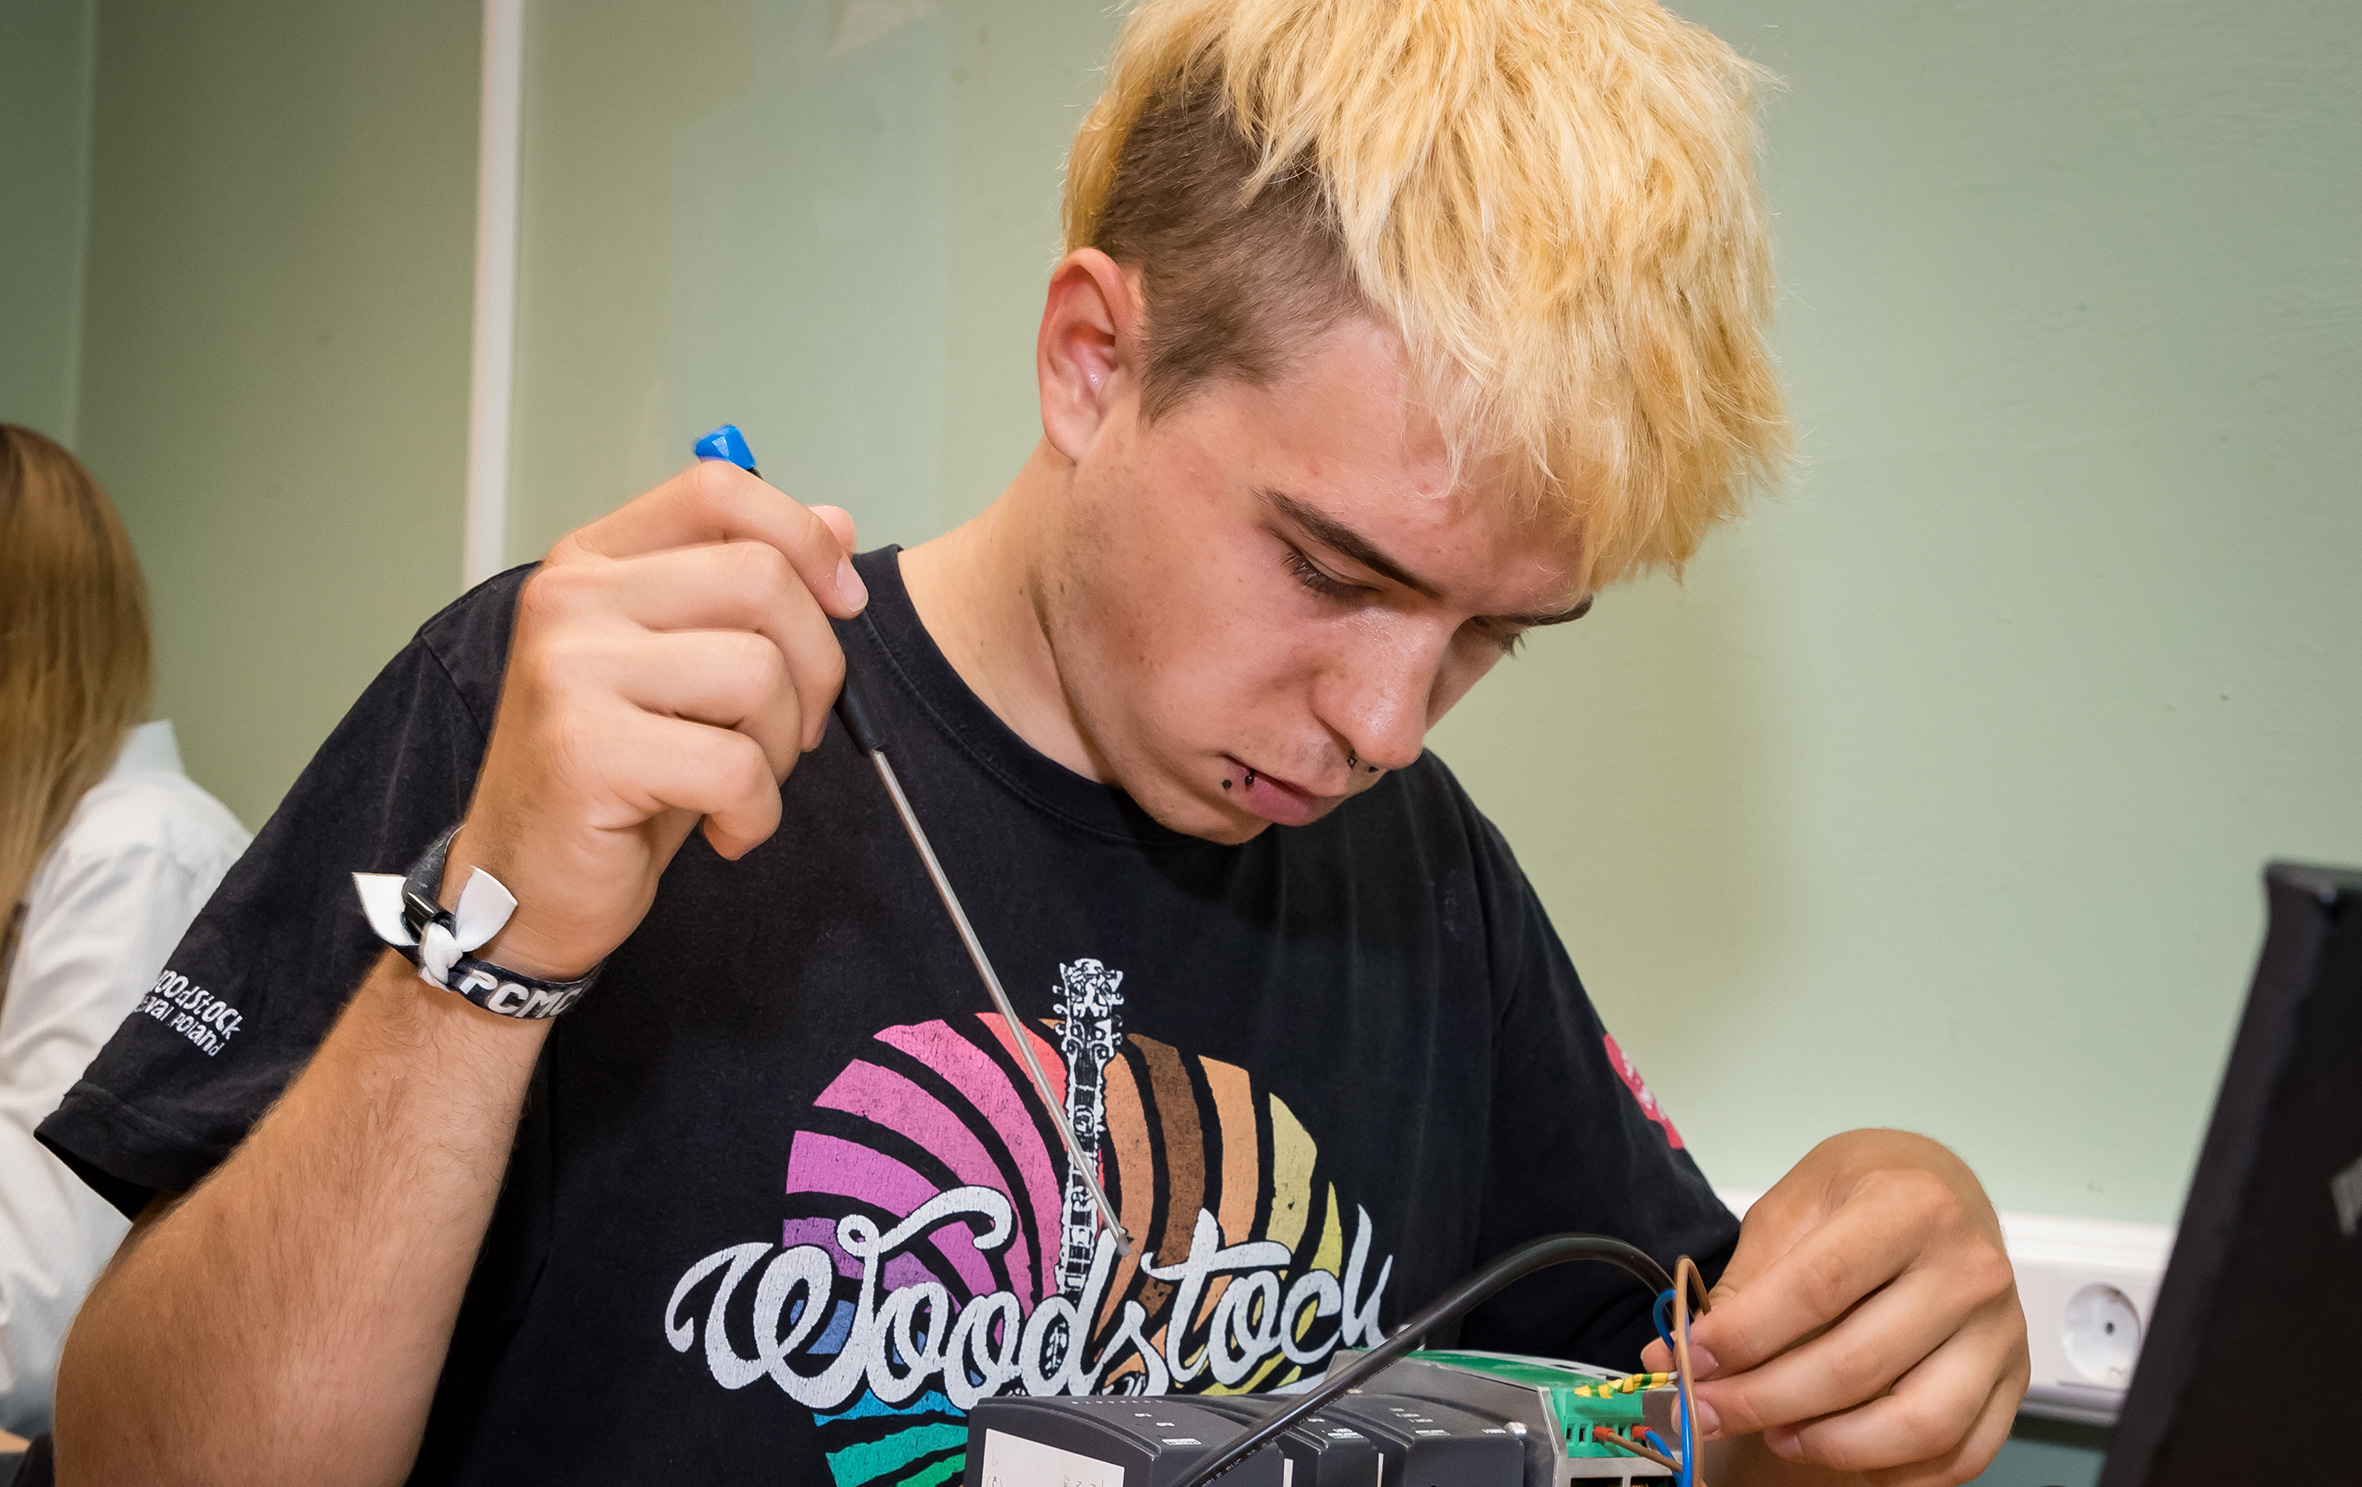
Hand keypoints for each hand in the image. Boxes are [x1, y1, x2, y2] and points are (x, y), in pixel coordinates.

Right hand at [445, 459, 866, 979]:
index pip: (719, 490)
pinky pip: (736, 766)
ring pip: (759, 671)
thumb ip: (747, 589)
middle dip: (815, 665)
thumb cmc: (616, 775)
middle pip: (761, 577)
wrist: (527, 887)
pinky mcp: (586, 752)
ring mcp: (569, 671)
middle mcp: (570, 599)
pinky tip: (724, 830)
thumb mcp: (685, 666)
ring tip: (741, 783)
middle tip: (790, 730)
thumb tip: (836, 524)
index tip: (841, 602)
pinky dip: (757, 812)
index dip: (804, 538)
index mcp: (594, 562)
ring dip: (781, 747)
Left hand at [1641, 1130, 2028, 1486]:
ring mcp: (2001, 1331)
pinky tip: (1838, 1451)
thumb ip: (1744, 1283)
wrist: (1944, 1186)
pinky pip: (1960, 1453)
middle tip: (1708, 1411)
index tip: (1693, 1359)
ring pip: (1917, 1424)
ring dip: (1830, 1446)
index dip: (1747, 1336)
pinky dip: (1894, 1472)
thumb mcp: (1795, 1205)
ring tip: (1776, 1434)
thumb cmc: (1865, 1191)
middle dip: (1765, 1401)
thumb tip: (1676, 1353)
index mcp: (1911, 1207)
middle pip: (1857, 1365)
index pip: (1817, 1289)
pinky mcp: (2015, 1379)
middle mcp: (1969, 1270)